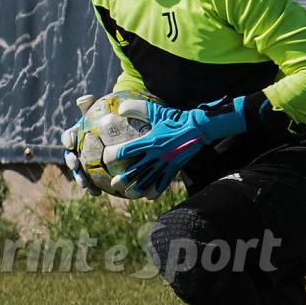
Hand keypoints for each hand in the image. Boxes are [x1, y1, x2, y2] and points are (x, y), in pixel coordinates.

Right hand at [61, 94, 100, 195]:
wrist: (116, 129)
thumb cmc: (107, 117)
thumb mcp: (100, 108)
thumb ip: (91, 105)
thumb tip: (83, 99)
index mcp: (76, 135)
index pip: (68, 137)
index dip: (68, 139)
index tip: (71, 143)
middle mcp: (77, 150)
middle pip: (71, 157)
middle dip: (71, 163)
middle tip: (76, 165)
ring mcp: (85, 162)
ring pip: (80, 172)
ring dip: (81, 179)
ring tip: (86, 185)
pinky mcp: (93, 173)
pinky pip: (93, 181)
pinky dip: (94, 187)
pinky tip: (100, 193)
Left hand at [105, 97, 247, 198]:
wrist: (199, 128)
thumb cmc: (175, 118)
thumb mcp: (156, 111)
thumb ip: (138, 108)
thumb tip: (120, 108)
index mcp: (150, 141)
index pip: (127, 151)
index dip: (114, 155)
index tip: (106, 157)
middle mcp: (156, 155)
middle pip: (136, 170)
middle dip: (124, 179)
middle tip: (114, 184)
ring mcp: (166, 163)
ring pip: (149, 180)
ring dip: (137, 189)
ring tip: (129, 194)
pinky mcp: (174, 168)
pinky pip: (164, 182)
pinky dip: (155, 190)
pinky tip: (149, 196)